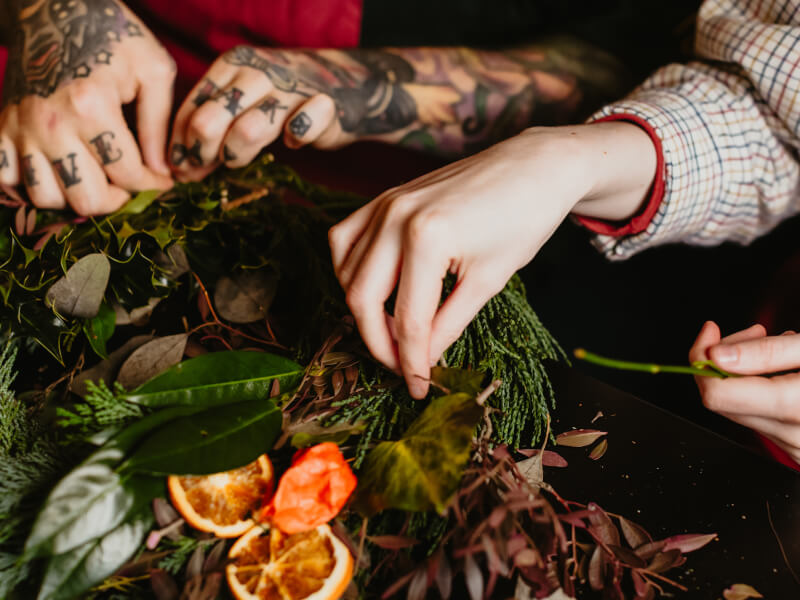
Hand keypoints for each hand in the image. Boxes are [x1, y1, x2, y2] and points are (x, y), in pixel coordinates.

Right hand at [0, 0, 173, 215]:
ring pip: (47, 197)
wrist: (52, 8)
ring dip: (75, 197)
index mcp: (91, 105)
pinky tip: (59, 175)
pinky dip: (31, 187)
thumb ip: (159, 124)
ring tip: (97, 180)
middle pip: (87, 198)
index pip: (128, 174)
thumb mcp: (153, 70)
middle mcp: (50, 121)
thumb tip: (162, 171)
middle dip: (117, 200)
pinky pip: (8, 180)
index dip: (153, 185)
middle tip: (129, 185)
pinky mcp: (1, 127)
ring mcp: (20, 126)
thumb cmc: (112, 37)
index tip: (162, 181)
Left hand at [169, 46, 371, 180]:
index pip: (192, 108)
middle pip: (210, 120)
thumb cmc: (282, 98)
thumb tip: (178, 168)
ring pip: (248, 129)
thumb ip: (211, 127)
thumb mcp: (240, 102)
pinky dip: (294, 140)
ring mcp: (290, 87)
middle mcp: (256, 73)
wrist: (344, 83)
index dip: (180, 145)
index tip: (181, 170)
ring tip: (238, 159)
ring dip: (236, 154)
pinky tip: (293, 143)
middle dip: (201, 153)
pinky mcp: (323, 106)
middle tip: (204, 171)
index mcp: (230, 66)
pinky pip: (301, 128)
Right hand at [329, 122, 656, 396]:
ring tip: (392, 332)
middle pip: (364, 299)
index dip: (411, 362)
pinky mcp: (384, 198)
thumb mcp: (489, 280)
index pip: (408, 319)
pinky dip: (349, 270)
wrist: (533, 167)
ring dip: (363, 310)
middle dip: (379, 343)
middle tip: (402, 367)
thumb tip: (423, 359)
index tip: (417, 387)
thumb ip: (449, 324)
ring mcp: (384, 204)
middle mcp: (395, 218)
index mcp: (426, 238)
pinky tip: (371, 287)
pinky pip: (344, 239)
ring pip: (347, 273)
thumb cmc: (522, 219)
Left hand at [690, 321, 799, 464]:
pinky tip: (783, 373)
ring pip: (738, 408)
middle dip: (725, 360)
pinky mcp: (796, 449)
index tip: (710, 332)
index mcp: (797, 407)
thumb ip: (766, 353)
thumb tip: (716, 357)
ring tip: (776, 346)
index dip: (704, 358)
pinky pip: (760, 417)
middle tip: (753, 332)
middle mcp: (794, 436)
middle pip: (721, 400)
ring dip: (742, 374)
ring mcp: (794, 447)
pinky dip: (760, 391)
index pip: (718, 394)